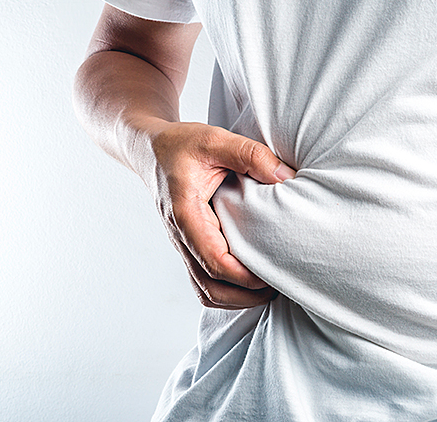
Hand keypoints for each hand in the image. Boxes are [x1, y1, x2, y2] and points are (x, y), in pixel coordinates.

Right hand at [143, 120, 295, 308]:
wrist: (150, 150)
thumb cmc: (180, 145)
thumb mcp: (215, 139)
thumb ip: (251, 154)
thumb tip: (287, 177)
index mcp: (185, 214)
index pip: (213, 260)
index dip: (243, 275)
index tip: (272, 271)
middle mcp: (180, 236)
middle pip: (209, 287)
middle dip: (245, 296)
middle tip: (278, 284)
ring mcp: (182, 245)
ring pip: (204, 291)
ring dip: (236, 298)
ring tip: (268, 286)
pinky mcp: (188, 246)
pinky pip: (203, 281)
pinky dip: (226, 290)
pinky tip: (249, 278)